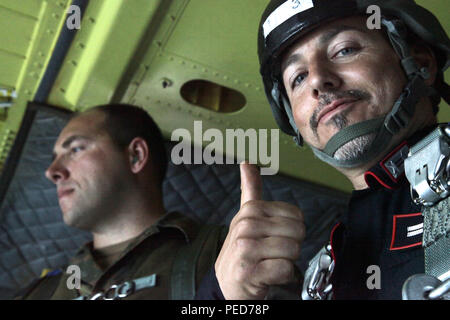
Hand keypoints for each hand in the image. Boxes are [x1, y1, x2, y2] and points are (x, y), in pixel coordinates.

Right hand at [215, 162, 304, 298]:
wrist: (226, 283)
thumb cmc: (241, 250)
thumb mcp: (244, 217)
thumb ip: (250, 189)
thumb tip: (247, 162)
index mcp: (250, 211)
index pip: (296, 216)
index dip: (291, 231)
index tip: (273, 237)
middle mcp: (246, 226)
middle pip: (297, 232)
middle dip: (291, 246)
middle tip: (272, 253)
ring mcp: (246, 249)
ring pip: (293, 250)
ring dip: (286, 261)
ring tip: (269, 262)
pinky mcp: (249, 271)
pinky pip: (285, 269)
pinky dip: (282, 276)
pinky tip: (268, 275)